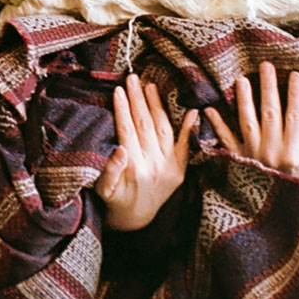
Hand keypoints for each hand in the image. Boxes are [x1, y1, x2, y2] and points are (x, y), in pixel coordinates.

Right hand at [96, 74, 196, 231]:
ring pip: (163, 129)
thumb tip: (120, 149)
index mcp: (134, 168)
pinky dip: (190, 128)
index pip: (127, 130)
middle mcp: (154, 165)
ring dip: (156, 105)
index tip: (117, 90)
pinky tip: (193, 111)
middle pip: (145, 124)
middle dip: (137, 99)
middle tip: (132, 78)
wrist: (136, 221)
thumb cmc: (115, 201)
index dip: (122, 108)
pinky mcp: (180, 169)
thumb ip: (110, 171)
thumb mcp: (104, 189)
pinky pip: (186, 146)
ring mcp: (170, 166)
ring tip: (148, 86)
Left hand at [204, 61, 298, 183]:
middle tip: (266, 65)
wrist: (276, 213)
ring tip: (241, 80)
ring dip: (244, 101)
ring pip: (247, 122)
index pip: (295, 117)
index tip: (294, 75)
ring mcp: (252, 156)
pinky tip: (209, 109)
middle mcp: (272, 151)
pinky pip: (226, 141)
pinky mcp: (237, 161)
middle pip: (270, 114)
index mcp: (294, 152)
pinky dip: (217, 126)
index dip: (295, 95)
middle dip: (268, 89)